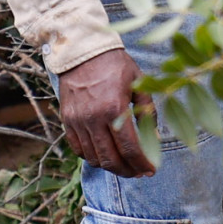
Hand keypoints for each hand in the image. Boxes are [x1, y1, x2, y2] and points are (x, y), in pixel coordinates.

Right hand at [57, 47, 155, 177]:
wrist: (84, 51)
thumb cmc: (116, 64)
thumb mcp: (138, 82)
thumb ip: (147, 110)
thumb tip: (155, 137)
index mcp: (115, 108)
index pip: (130, 148)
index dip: (142, 163)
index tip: (151, 170)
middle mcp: (94, 118)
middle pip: (111, 160)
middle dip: (127, 171)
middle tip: (139, 172)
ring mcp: (78, 121)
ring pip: (94, 158)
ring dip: (110, 167)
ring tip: (124, 166)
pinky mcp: (67, 121)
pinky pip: (78, 149)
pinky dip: (92, 157)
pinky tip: (104, 155)